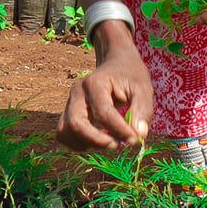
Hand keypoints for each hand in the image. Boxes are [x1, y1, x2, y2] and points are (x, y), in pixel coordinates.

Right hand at [58, 30, 153, 149]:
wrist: (116, 62)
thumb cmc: (130, 75)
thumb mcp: (143, 88)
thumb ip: (142, 110)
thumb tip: (139, 135)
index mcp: (95, 83)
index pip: (103, 113)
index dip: (119, 130)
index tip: (135, 139)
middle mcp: (78, 92)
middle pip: (76, 123)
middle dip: (97, 140)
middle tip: (117, 145)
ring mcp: (70, 102)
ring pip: (65, 130)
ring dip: (86, 143)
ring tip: (108, 141)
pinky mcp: (68, 112)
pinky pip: (63, 133)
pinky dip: (77, 142)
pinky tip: (96, 140)